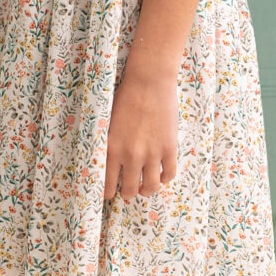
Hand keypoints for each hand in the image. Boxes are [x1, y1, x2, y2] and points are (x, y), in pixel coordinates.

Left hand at [103, 67, 177, 202]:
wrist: (149, 80)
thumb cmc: (126, 96)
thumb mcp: (109, 121)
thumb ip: (111, 144)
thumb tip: (110, 163)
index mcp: (112, 148)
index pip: (107, 183)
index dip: (108, 193)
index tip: (109, 195)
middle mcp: (131, 155)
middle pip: (129, 189)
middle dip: (127, 193)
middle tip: (128, 190)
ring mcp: (152, 153)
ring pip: (150, 187)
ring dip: (147, 190)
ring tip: (145, 186)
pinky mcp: (169, 148)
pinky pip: (169, 174)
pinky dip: (165, 178)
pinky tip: (161, 174)